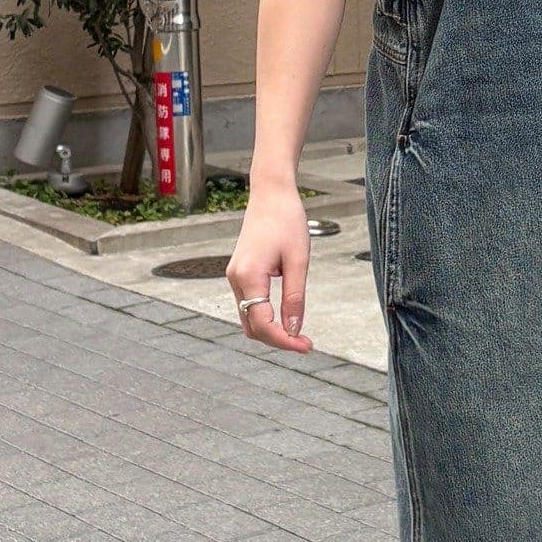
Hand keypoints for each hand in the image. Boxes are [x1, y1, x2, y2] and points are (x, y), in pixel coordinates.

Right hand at [226, 182, 312, 351]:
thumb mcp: (298, 262)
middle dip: (277, 340)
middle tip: (306, 344)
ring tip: (298, 334)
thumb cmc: (287, 221)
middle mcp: (236, 279)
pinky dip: (264, 318)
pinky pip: (248, 306)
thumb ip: (294, 298)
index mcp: (249, 276)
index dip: (284, 341)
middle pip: (251, 326)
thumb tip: (294, 330)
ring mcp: (234, 277)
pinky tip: (284, 318)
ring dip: (271, 331)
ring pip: (248, 319)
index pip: (262, 324)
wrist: (271, 195)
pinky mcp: (239, 274)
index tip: (306, 346)